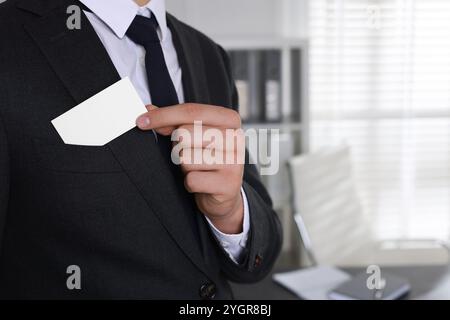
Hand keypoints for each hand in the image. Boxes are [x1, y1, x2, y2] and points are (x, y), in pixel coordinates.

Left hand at [136, 103, 244, 233]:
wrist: (225, 194)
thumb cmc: (206, 159)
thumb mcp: (193, 136)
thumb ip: (172, 122)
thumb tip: (147, 111)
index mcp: (230, 119)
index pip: (191, 111)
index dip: (163, 115)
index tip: (141, 120)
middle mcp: (237, 137)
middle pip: (185, 133)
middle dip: (177, 147)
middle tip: (188, 155)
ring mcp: (235, 161)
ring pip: (186, 158)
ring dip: (184, 167)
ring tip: (197, 170)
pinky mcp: (229, 184)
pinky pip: (192, 179)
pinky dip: (190, 183)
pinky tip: (202, 184)